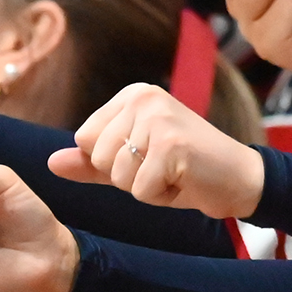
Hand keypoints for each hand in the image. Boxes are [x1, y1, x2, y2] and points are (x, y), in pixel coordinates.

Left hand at [55, 83, 265, 220]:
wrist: (241, 178)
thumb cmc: (186, 171)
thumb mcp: (133, 164)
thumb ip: (92, 163)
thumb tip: (51, 162)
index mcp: (133, 95)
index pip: (84, 139)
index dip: (112, 161)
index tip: (149, 157)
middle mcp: (145, 98)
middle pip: (98, 156)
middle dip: (127, 176)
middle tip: (164, 167)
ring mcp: (159, 119)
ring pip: (117, 175)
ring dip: (144, 186)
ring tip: (174, 173)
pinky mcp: (172, 145)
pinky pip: (139, 190)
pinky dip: (161, 196)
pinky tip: (184, 181)